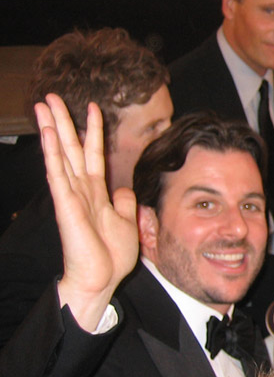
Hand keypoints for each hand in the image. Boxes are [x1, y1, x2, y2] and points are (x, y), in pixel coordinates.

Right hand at [37, 95, 137, 331]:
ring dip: (53, 130)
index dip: (93, 131)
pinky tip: (50, 136)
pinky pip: (59, 175)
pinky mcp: (66, 206)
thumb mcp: (126, 221)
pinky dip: (54, 154)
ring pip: (61, 156)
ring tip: (44, 106)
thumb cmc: (111, 255)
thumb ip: (124, 202)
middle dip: (63, 122)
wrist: (101, 278)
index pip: (93, 154)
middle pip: (72, 148)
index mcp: (96, 192)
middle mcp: (81, 190)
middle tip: (52, 97)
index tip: (91, 108)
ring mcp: (72, 196)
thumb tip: (123, 189)